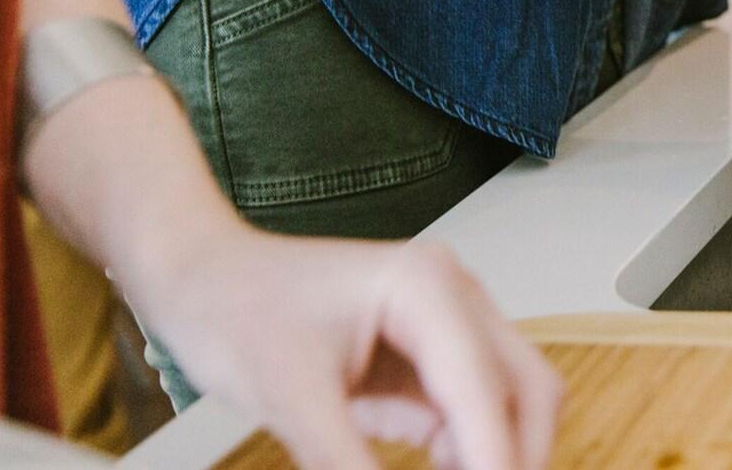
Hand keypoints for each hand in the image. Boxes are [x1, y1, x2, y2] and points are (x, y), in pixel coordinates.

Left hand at [142, 227, 562, 469]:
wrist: (204, 279)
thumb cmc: (236, 313)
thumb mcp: (289, 398)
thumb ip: (344, 466)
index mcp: (427, 288)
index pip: (484, 390)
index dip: (496, 461)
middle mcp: (456, 299)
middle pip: (527, 390)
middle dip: (517, 459)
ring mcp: (450, 325)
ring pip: (509, 403)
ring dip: (495, 457)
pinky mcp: (430, 357)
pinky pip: (471, 414)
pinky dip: (467, 457)